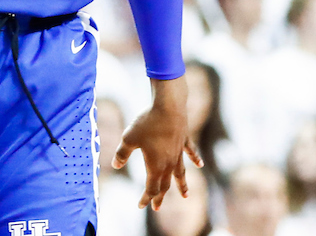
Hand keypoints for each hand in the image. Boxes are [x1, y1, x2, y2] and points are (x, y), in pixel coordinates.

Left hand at [112, 77, 203, 210]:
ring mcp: (179, 152)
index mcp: (156, 165)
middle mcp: (169, 163)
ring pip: (180, 173)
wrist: (168, 108)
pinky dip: (195, 159)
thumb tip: (115, 165)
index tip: (140, 205)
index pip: (151, 188)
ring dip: (182, 185)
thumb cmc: (147, 123)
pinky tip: (200, 165)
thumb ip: (122, 153)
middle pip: (165, 184)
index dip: (145, 198)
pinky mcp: (184, 140)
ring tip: (185, 196)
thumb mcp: (128, 138)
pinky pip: (190, 153)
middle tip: (157, 208)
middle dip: (159, 196)